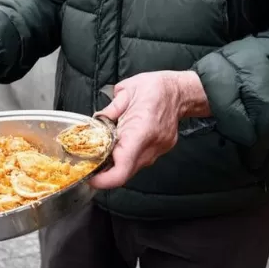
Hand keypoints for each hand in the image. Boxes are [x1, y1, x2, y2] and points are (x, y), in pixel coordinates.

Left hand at [91, 70, 210, 189]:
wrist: (179, 91)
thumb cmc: (153, 88)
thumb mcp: (125, 92)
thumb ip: (109, 111)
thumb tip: (95, 122)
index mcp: (140, 131)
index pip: (122, 168)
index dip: (104, 179)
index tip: (90, 177)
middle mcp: (150, 146)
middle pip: (125, 173)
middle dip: (105, 173)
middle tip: (89, 163)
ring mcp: (157, 151)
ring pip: (131, 168)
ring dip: (115, 164)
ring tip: (101, 152)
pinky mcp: (160, 151)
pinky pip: (138, 160)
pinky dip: (125, 157)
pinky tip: (118, 145)